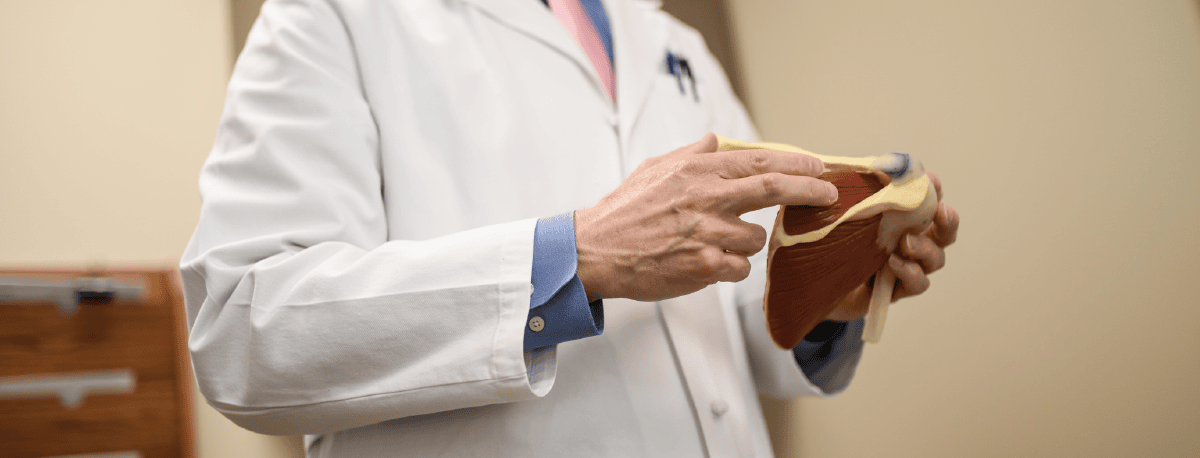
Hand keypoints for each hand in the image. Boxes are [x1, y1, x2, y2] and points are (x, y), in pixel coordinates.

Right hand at [575, 133, 838, 302]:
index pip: (758, 162)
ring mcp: (707, 234)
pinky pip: (740, 267)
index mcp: (696, 171)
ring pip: (756, 238)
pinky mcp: (704, 266)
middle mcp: (706, 199)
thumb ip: (690, 155)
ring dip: (748, 240)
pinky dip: (731, 265)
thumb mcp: (654, 169)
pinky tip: (707, 261)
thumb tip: (714, 142)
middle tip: (829, 194)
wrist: (595, 251)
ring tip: (718, 241)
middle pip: (772, 190)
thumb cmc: (623, 212)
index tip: (817, 168)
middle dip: (809, 191)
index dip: (795, 165)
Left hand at [823, 171, 959, 320]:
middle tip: (940, 212)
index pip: (927, 201)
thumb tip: (866, 166)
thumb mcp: (839, 214)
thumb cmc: (829, 243)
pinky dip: (911, 273)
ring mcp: (906, 267)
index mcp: (900, 219)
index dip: (935, 190)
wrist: (811, 283)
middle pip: (945, 232)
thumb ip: (855, 193)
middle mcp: (909, 242)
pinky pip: (918, 284)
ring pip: (936, 259)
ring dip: (926, 248)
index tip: (930, 180)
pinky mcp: (896, 290)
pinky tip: (895, 264)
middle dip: (947, 221)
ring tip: (907, 243)